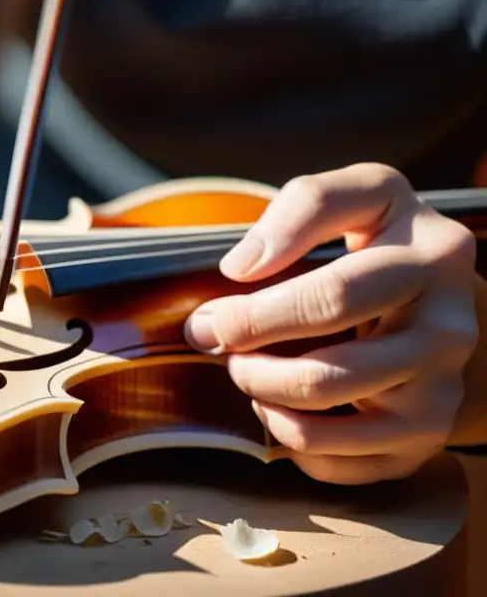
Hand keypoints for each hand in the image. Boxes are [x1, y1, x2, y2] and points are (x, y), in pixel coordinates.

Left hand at [183, 163, 479, 483]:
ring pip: (322, 428)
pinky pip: (334, 464)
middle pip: (324, 376)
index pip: (331, 299)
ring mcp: (441, 395)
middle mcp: (449, 333)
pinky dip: (288, 440)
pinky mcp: (424, 441)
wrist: (441, 297)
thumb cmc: (383, 240)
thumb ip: (306, 206)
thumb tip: (241, 267)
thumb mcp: (362, 196)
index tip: (212, 317)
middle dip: (249, 366)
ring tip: (246, 371)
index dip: (256, 315)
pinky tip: (278, 404)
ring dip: (261, 401)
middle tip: (217, 344)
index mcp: (434, 260)